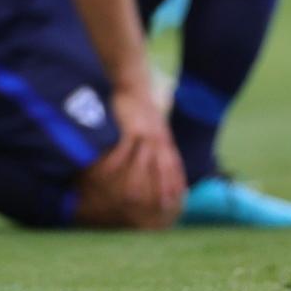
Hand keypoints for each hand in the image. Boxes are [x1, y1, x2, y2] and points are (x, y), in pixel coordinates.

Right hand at [84, 81, 184, 225]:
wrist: (133, 83)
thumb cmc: (141, 106)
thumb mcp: (155, 124)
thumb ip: (160, 141)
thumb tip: (162, 156)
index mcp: (165, 138)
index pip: (174, 164)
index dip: (177, 182)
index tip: (180, 199)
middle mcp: (158, 138)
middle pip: (162, 167)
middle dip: (163, 188)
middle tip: (163, 207)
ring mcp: (145, 133)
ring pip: (142, 162)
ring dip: (138, 182)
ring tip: (132, 199)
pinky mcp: (130, 128)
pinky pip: (122, 149)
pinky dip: (116, 162)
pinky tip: (110, 174)